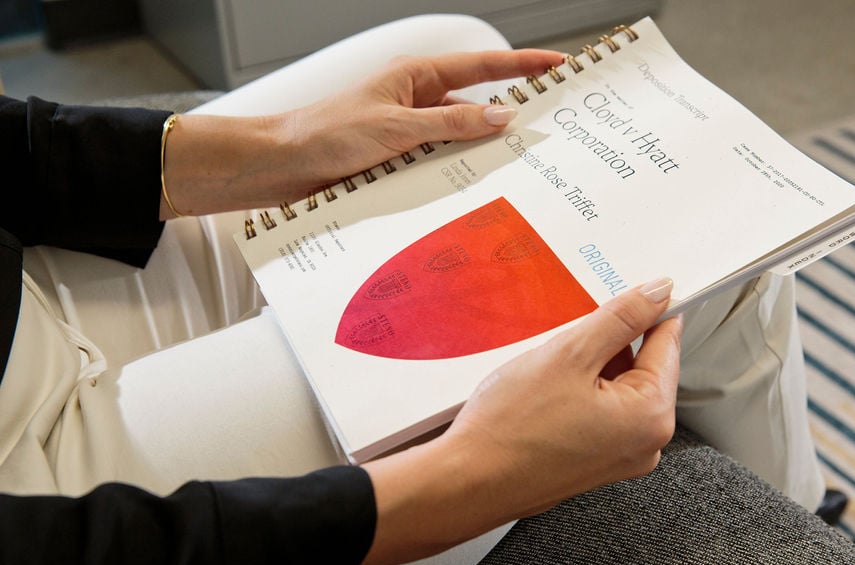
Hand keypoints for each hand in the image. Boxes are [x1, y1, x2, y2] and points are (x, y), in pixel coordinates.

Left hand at [159, 50, 562, 217]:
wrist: (280, 168)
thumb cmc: (325, 134)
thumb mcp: (395, 127)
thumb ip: (450, 124)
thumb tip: (501, 117)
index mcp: (415, 78)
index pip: (481, 67)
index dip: (522, 66)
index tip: (558, 67)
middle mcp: (415, 102)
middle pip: (475, 107)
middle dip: (509, 120)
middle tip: (547, 133)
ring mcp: (407, 134)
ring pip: (458, 143)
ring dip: (478, 157)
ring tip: (512, 173)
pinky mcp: (397, 162)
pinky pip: (438, 167)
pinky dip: (453, 177)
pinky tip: (469, 194)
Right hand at [360, 278, 682, 564]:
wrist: (468, 482)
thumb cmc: (511, 429)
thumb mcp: (570, 354)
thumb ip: (621, 319)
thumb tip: (659, 292)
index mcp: (652, 415)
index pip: (667, 343)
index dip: (644, 311)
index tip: (620, 294)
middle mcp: (646, 443)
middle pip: (643, 367)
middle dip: (610, 344)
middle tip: (567, 338)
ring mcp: (620, 457)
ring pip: (617, 388)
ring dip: (590, 367)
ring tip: (549, 369)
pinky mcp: (594, 463)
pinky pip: (601, 412)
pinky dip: (579, 392)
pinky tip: (546, 391)